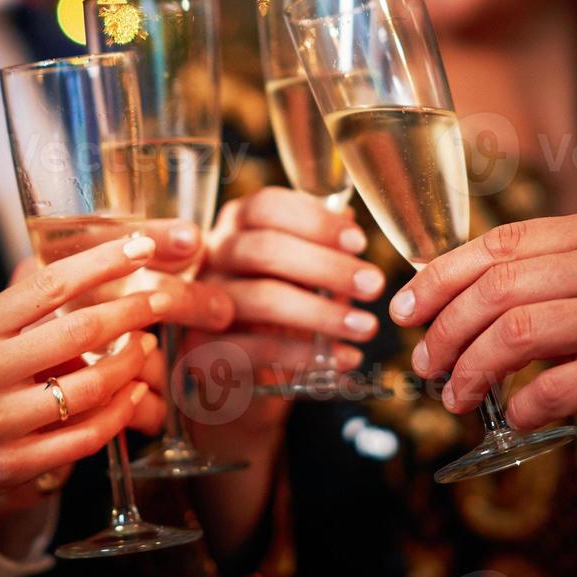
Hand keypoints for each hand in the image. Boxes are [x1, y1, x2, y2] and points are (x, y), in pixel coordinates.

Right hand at [0, 233, 181, 536]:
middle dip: (133, 311)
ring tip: (145, 348)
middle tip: (163, 299)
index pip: (48, 284)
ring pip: (89, 389)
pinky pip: (83, 438)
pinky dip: (116, 414)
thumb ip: (9, 309)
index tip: (141, 245)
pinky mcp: (11, 468)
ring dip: (129, 366)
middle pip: (79, 333)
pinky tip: (131, 396)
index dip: (103, 262)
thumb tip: (54, 264)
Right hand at [199, 188, 383, 403]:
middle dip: (327, 266)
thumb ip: (320, 244)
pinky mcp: (202, 348)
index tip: (359, 243)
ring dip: (322, 313)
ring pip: (262, 298)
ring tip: (366, 327)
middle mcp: (212, 256)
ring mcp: (202, 302)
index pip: (267, 206)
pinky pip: (257, 348)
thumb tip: (347, 218)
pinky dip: (305, 356)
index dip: (315, 222)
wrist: (243, 370)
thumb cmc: (278, 306)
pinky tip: (342, 358)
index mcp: (237, 225)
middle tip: (374, 285)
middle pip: (264, 249)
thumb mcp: (302, 271)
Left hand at [394, 209, 576, 470]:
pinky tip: (513, 416)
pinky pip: (552, 387)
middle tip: (424, 363)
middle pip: (501, 286)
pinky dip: (519, 407)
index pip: (502, 242)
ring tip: (455, 396)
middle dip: (446, 328)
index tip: (406, 309)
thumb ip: (543, 280)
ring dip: (472, 370)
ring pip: (517, 332)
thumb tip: (443, 298)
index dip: (442, 276)